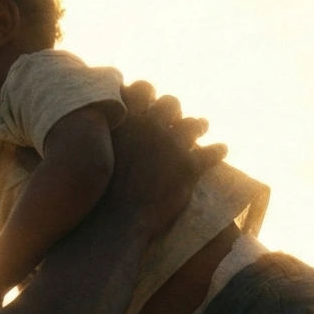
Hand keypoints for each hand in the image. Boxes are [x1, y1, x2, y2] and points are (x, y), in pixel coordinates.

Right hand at [109, 81, 226, 238]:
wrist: (112, 224)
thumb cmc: (95, 195)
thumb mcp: (92, 156)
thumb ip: (101, 138)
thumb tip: (99, 134)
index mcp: (126, 119)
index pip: (141, 89)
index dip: (147, 93)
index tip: (149, 100)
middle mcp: (150, 126)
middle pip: (170, 103)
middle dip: (173, 109)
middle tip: (174, 115)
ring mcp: (171, 144)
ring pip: (194, 123)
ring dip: (199, 124)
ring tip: (202, 126)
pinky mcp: (189, 167)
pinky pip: (211, 153)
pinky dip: (217, 150)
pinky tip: (221, 150)